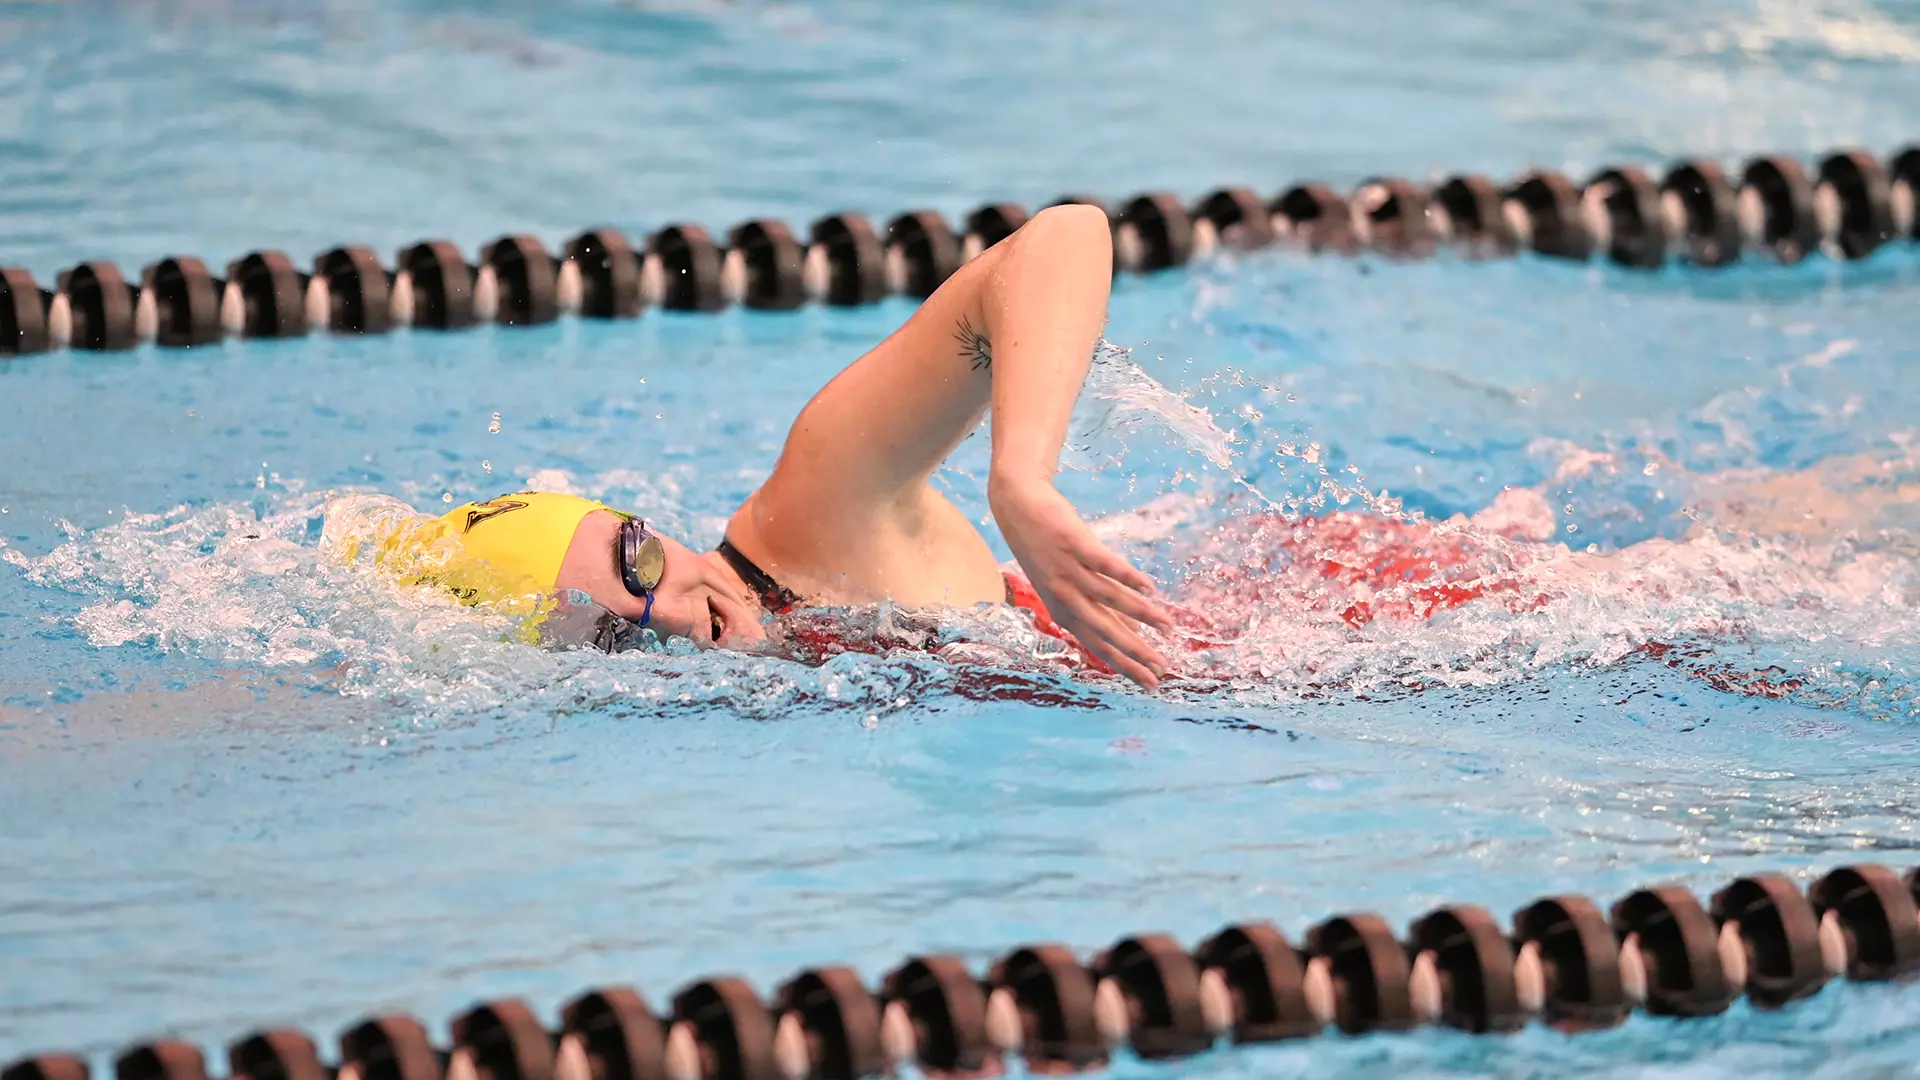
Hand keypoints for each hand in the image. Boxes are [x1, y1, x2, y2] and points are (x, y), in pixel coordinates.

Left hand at [989, 474, 1173, 687]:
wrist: (1017, 508)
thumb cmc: (1047, 548)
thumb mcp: (1067, 584)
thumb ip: (1098, 606)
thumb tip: (1131, 629)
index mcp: (1062, 610)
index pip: (1098, 646)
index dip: (1125, 665)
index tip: (1150, 682)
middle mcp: (1064, 596)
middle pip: (1104, 630)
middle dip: (1135, 651)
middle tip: (1162, 667)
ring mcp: (1068, 570)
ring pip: (1109, 599)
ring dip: (1141, 614)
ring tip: (1167, 626)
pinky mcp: (1074, 544)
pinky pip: (1105, 565)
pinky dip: (1128, 577)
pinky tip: (1150, 588)